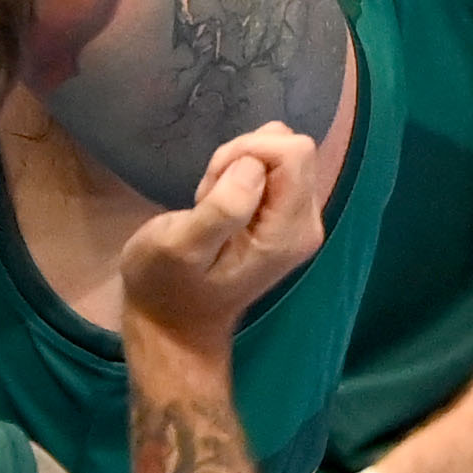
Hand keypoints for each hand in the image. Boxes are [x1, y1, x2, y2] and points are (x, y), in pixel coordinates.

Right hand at [116, 122, 324, 347]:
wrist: (173, 323)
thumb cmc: (166, 285)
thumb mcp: (180, 247)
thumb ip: (223, 207)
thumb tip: (253, 167)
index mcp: (288, 232)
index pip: (293, 153)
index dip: (247, 153)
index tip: (213, 188)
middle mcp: (306, 224)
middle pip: (291, 149)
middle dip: (242, 159)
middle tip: (209, 199)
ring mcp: (298, 221)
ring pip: (279, 154)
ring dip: (237, 168)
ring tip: (210, 206)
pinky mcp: (284, 216)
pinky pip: (271, 168)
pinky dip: (240, 175)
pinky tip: (219, 208)